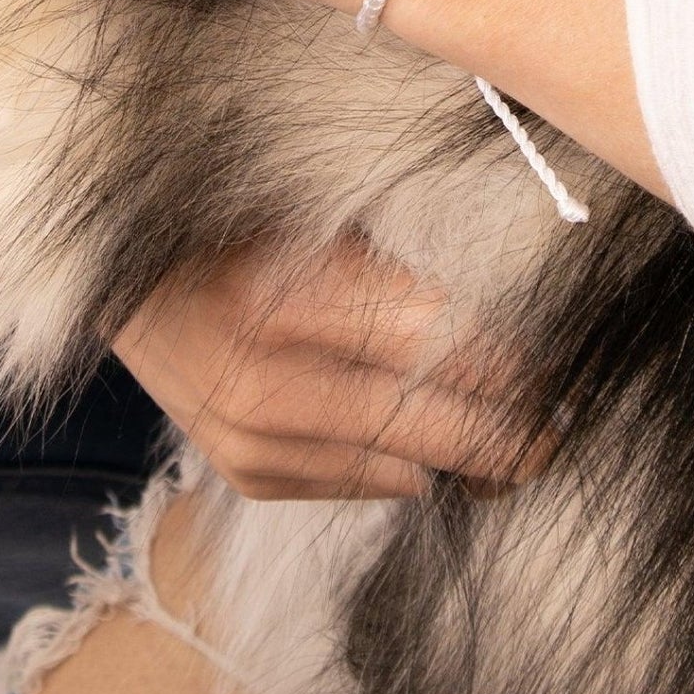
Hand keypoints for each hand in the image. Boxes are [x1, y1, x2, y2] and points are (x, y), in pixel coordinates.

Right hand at [113, 234, 540, 499]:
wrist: (124, 269)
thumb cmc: (237, 213)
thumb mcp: (320, 209)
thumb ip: (409, 255)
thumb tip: (522, 304)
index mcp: (295, 298)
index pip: (453, 352)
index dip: (527, 362)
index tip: (569, 356)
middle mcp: (272, 385)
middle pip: (447, 429)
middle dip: (521, 427)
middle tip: (563, 411)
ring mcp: (256, 441)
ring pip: (416, 472)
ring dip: (472, 450)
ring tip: (514, 425)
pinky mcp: (248, 473)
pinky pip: (368, 485)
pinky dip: (406, 459)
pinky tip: (423, 428)